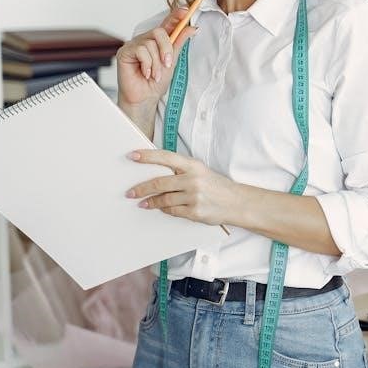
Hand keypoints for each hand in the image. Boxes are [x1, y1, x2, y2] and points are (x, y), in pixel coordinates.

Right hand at [116, 8, 195, 108]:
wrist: (145, 98)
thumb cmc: (156, 82)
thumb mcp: (172, 62)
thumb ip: (179, 44)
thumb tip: (191, 28)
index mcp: (158, 41)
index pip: (167, 24)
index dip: (175, 15)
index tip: (185, 11)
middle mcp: (145, 40)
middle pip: (158, 32)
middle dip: (166, 48)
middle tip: (167, 64)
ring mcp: (134, 45)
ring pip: (150, 44)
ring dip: (156, 63)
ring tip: (155, 75)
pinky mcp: (125, 52)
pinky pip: (140, 51)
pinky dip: (147, 64)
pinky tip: (145, 74)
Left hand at [126, 149, 241, 225]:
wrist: (236, 202)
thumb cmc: (216, 186)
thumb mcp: (201, 171)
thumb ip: (181, 171)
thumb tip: (156, 174)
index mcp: (193, 165)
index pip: (166, 157)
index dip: (148, 156)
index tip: (132, 156)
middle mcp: (193, 179)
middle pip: (160, 183)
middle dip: (142, 188)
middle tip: (130, 193)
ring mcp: (194, 196)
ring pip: (164, 199)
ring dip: (151, 202)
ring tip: (143, 203)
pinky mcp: (195, 211)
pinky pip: (173, 211)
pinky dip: (165, 209)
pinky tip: (161, 208)